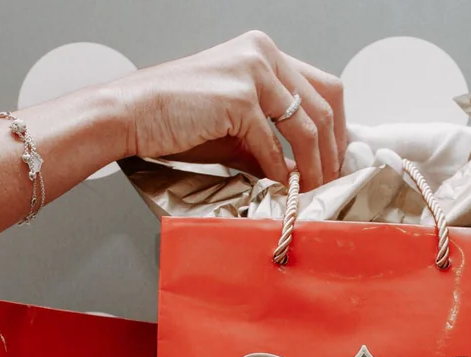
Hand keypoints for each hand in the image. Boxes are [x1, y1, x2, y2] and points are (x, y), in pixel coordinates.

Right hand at [113, 31, 345, 189]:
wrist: (132, 113)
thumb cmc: (176, 118)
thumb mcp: (237, 124)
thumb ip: (273, 137)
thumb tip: (305, 169)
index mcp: (264, 52)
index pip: (323, 86)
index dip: (338, 128)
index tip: (336, 159)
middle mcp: (263, 53)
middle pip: (325, 103)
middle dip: (334, 149)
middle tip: (334, 180)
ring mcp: (252, 71)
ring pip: (307, 124)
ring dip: (315, 165)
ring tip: (314, 190)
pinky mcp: (238, 98)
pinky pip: (274, 145)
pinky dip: (282, 172)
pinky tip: (282, 188)